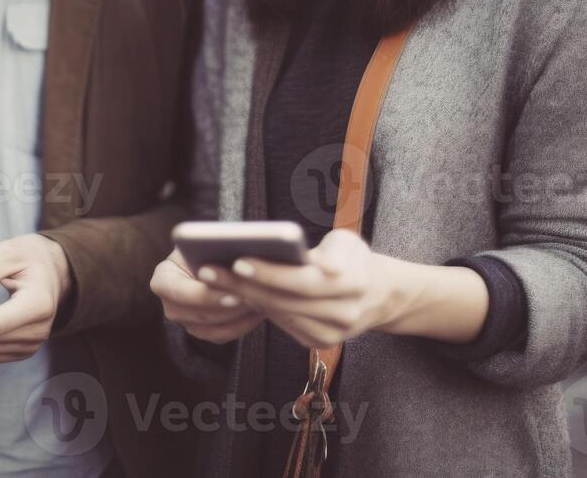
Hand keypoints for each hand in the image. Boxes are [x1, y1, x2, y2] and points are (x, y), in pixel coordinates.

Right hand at [150, 248, 263, 343]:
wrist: (206, 256)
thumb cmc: (203, 246)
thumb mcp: (202, 243)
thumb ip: (209, 250)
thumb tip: (232, 256)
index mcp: (162, 279)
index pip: (180, 293)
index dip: (207, 295)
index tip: (234, 294)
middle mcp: (170, 305)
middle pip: (200, 314)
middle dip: (230, 308)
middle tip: (256, 300)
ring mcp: (185, 322)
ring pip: (213, 328)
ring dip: (239, 317)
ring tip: (261, 303)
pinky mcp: (202, 332)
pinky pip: (224, 335)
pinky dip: (243, 325)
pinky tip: (260, 311)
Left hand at [194, 229, 393, 348]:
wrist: (377, 294)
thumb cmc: (353, 259)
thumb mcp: (350, 242)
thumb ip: (337, 250)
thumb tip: (326, 267)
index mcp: (353, 285)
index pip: (302, 280)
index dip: (270, 272)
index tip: (238, 259)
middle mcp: (344, 315)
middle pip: (284, 300)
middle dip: (244, 284)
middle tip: (209, 269)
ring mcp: (331, 334)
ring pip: (279, 314)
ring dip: (244, 297)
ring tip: (213, 278)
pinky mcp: (318, 343)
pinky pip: (282, 324)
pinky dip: (258, 308)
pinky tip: (235, 292)